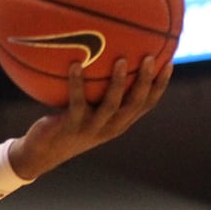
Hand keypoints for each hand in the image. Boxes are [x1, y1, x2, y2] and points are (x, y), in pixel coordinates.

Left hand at [7, 54, 172, 179]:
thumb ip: (98, 91)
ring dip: (118, 82)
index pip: (146, 104)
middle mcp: (110, 127)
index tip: (168, 62)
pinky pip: (77, 102)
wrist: (41, 153)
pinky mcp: (72, 127)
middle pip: (135, 104)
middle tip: (150, 57)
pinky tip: (75, 64)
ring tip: (120, 60)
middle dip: (145, 81)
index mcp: (119, 122)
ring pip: (111, 105)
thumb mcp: (87, 110)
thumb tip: (103, 56)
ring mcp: (91, 128)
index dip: (159, 85)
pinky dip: (77, 83)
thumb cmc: (65, 124)